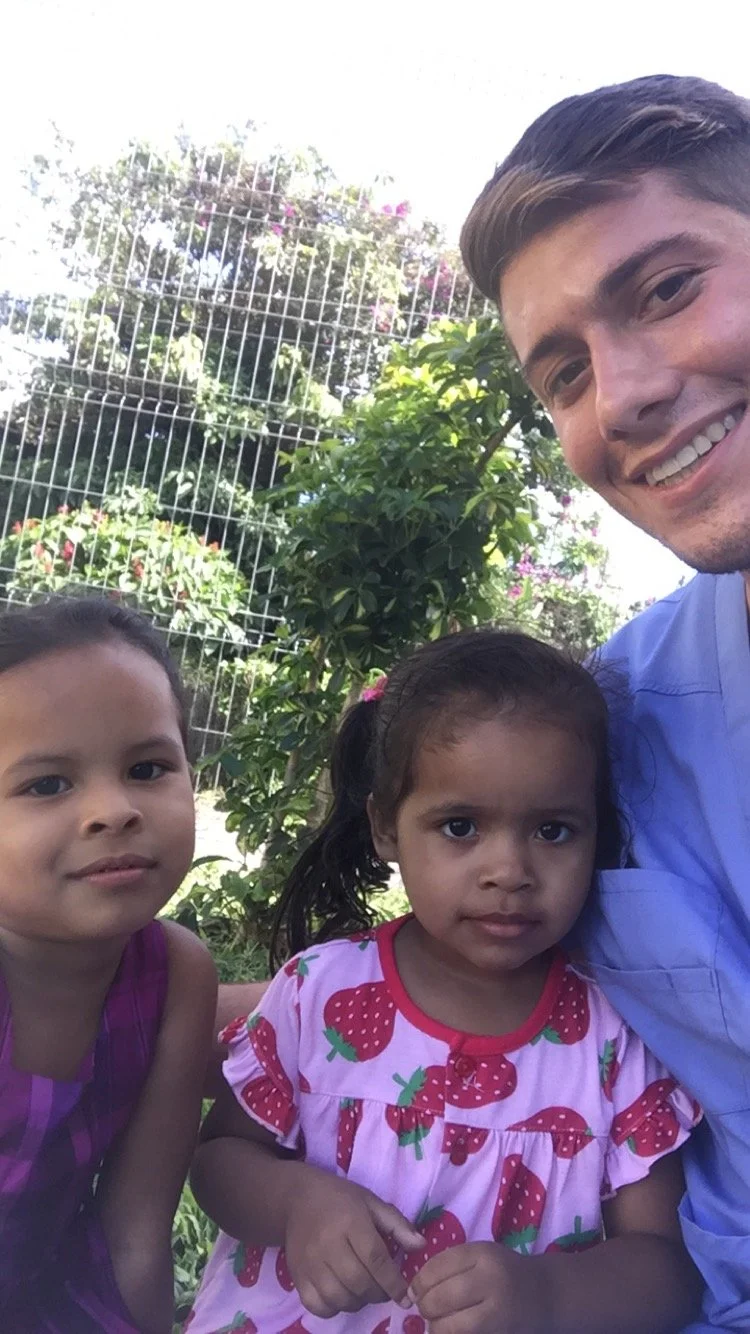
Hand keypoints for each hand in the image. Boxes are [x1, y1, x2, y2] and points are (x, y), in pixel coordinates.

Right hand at [283, 1169, 423, 1317]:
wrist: (296, 1199)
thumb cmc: (340, 1200)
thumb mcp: (371, 1203)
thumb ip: (397, 1225)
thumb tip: (421, 1247)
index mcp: (350, 1222)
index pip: (376, 1259)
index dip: (393, 1282)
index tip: (406, 1296)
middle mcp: (328, 1244)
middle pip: (358, 1282)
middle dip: (378, 1293)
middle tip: (384, 1290)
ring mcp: (310, 1262)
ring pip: (339, 1298)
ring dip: (358, 1302)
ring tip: (364, 1291)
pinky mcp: (297, 1276)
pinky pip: (317, 1305)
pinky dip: (334, 1308)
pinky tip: (342, 1295)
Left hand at [410, 1242, 549, 1333]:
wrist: (546, 1295)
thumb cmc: (505, 1272)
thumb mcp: (482, 1256)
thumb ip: (451, 1265)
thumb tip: (415, 1289)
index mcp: (484, 1255)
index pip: (438, 1267)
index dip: (419, 1281)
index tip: (415, 1290)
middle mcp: (492, 1282)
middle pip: (442, 1298)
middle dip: (425, 1307)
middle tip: (424, 1309)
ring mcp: (499, 1314)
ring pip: (452, 1327)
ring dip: (437, 1327)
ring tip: (437, 1323)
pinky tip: (454, 1332)